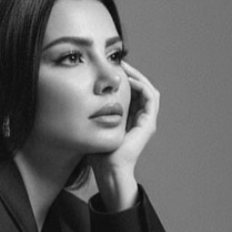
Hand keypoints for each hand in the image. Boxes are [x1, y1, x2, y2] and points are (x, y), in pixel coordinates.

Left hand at [89, 63, 159, 201]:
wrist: (108, 168)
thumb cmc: (98, 152)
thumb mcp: (95, 125)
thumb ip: (94, 113)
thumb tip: (80, 98)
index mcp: (130, 119)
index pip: (133, 93)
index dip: (126, 79)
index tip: (113, 68)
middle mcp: (141, 119)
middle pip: (142, 89)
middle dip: (133, 74)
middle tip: (121, 63)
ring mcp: (147, 122)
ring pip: (149, 90)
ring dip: (139, 77)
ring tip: (126, 68)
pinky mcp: (149, 124)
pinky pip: (151, 98)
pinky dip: (142, 87)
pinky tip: (130, 81)